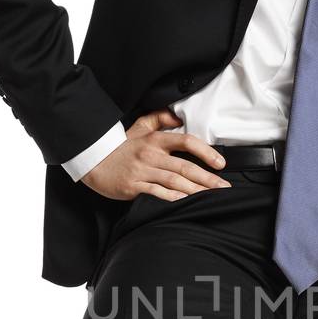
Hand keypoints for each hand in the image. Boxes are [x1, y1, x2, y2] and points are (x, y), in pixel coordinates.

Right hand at [80, 110, 231, 201]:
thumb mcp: (138, 128)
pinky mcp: (133, 186)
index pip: (186, 141)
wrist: (93, 162)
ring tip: (211, 197)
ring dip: (195, 190)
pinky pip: (156, 192)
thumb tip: (178, 116)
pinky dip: (171, 197)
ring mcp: (142, 171)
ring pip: (174, 181)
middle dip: (208, 178)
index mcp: (155, 140)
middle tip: (224, 188)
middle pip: (185, 166)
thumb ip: (159, 118)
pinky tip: (185, 202)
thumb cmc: (120, 147)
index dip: (206, 152)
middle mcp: (151, 155)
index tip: (221, 163)